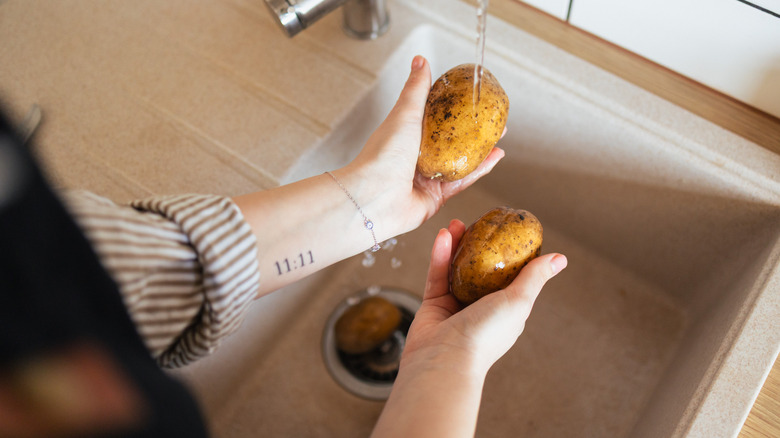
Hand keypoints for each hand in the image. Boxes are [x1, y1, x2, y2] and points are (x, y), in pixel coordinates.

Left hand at [342, 56, 504, 237]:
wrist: (375, 198)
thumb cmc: (382, 155)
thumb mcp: (404, 114)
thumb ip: (416, 89)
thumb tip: (420, 60)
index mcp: (405, 134)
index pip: (434, 118)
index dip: (456, 109)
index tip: (474, 100)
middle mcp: (414, 156)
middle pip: (450, 141)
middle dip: (473, 132)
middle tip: (493, 121)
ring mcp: (425, 178)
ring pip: (459, 162)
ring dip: (481, 151)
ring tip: (499, 138)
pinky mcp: (435, 197)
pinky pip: (461, 182)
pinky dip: (479, 171)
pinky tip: (494, 159)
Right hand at [402, 219, 567, 376]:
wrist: (444, 359)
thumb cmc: (485, 336)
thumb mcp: (518, 301)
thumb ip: (534, 278)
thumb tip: (560, 259)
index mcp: (506, 310)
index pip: (510, 275)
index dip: (509, 251)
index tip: (507, 229)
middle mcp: (482, 307)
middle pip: (481, 268)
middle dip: (480, 245)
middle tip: (479, 223)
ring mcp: (457, 305)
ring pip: (457, 268)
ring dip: (458, 245)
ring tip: (458, 223)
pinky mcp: (434, 303)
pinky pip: (438, 274)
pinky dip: (441, 255)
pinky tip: (444, 235)